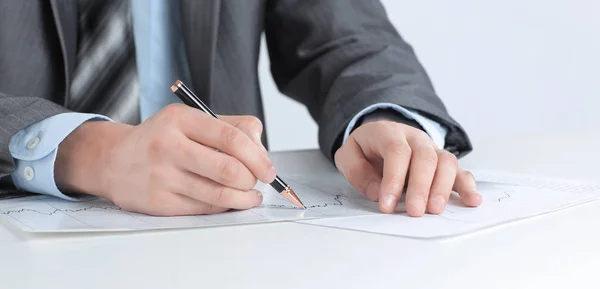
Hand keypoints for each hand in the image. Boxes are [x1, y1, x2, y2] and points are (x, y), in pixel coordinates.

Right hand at [55, 104, 274, 215]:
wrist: (113, 161)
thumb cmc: (161, 139)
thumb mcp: (190, 120)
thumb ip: (230, 126)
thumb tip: (262, 149)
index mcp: (180, 120)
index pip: (232, 138)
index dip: (258, 157)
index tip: (268, 169)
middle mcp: (168, 146)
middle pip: (229, 170)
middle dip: (252, 179)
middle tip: (258, 181)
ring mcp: (162, 176)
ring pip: (219, 195)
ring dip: (244, 198)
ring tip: (250, 195)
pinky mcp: (159, 203)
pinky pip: (204, 210)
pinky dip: (224, 207)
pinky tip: (229, 201)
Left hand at [334, 120, 481, 216]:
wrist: (380, 134)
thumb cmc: (365, 149)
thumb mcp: (349, 155)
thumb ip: (357, 171)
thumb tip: (377, 193)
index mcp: (389, 132)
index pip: (396, 152)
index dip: (393, 179)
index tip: (387, 205)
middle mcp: (415, 138)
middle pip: (425, 157)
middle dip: (421, 186)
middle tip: (415, 212)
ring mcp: (432, 149)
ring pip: (446, 162)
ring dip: (443, 187)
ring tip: (435, 210)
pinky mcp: (443, 162)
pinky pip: (460, 170)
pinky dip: (468, 186)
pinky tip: (472, 201)